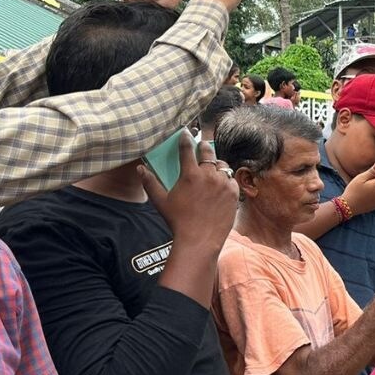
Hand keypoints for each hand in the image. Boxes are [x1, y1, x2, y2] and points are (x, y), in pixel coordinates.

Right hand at [140, 135, 237, 251]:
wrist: (200, 240)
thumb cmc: (178, 221)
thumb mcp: (161, 202)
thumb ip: (150, 183)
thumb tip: (140, 169)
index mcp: (190, 174)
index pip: (187, 149)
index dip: (186, 139)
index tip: (185, 133)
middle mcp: (209, 175)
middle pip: (208, 152)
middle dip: (204, 147)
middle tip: (202, 146)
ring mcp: (223, 183)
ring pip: (222, 166)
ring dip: (216, 165)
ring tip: (212, 168)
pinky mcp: (234, 193)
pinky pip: (231, 179)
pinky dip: (226, 180)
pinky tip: (221, 184)